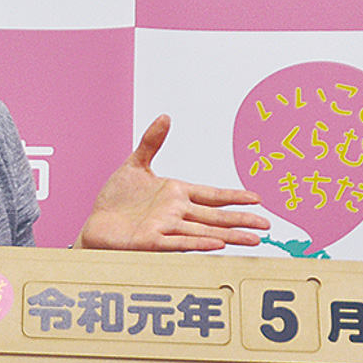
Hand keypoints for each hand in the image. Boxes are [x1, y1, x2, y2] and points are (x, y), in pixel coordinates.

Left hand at [75, 115, 269, 250]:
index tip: (257, 198)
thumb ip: (151, 142)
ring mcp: (166, 228)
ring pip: (204, 232)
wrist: (96, 225)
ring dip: (229, 236)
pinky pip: (178, 243)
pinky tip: (218, 246)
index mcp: (176, 195)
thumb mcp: (135, 165)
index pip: (212, 196)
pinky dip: (198, 243)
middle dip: (242, 220)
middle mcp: (176, 213)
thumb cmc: (115, 201)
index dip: (234, 196)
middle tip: (267, 225)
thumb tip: (165, 117)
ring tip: (254, 240)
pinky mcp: (151, 242)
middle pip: (215, 217)